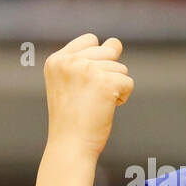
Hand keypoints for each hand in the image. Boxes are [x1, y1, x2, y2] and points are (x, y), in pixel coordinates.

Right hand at [43, 33, 133, 157]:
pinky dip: (123, 97)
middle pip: (109, 51)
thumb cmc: (72, 119)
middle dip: (108, 72)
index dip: (97, 58)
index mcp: (57, 60)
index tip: (88, 82)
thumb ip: (88, 61)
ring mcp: (87, 70)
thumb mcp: (70, 83)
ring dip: (116, 87)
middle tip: (92, 96)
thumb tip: (115, 43)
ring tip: (96, 105)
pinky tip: (106, 109)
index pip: (91, 39)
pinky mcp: (105, 83)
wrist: (70, 146)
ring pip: (120, 68)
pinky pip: (128, 82)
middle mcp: (70, 61)